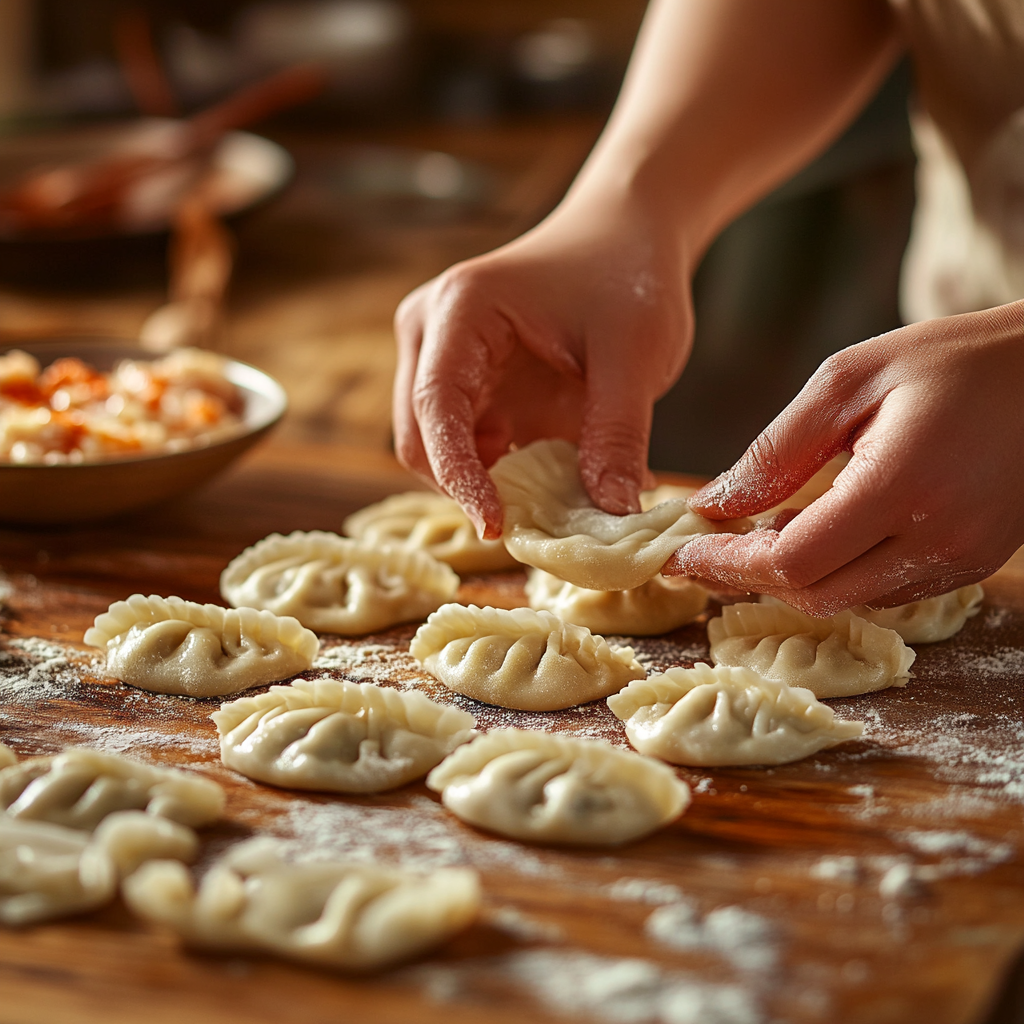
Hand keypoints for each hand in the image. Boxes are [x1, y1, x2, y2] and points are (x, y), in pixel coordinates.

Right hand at [393, 196, 692, 537]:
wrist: (629, 234)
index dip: (459, 476)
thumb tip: (611, 517)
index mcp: (461, 310)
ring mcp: (443, 359)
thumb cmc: (629, 274)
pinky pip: (466, 445)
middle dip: (469, 487)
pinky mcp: (468, 383)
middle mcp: (433, 334)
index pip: (436, 409)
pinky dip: (500, 474)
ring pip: (436, 449)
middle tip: (537, 524)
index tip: (496, 527)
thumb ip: (618, 436)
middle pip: (420, 439)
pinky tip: (548, 479)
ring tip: (550, 501)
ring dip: (485, 484)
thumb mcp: (635, 355)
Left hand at [666, 302, 1023, 612]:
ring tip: (758, 532)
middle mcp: (937, 539)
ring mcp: (962, 561)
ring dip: (791, 577)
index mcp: (902, 485)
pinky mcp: (972, 565)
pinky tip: (814, 533)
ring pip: (847, 600)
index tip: (680, 555)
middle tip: (708, 547)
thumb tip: (712, 505)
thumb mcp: (849, 381)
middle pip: (814, 594)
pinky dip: (836, 573)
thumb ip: (776, 451)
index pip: (792, 560)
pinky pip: (885, 591)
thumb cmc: (951, 361)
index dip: (726, 565)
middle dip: (749, 577)